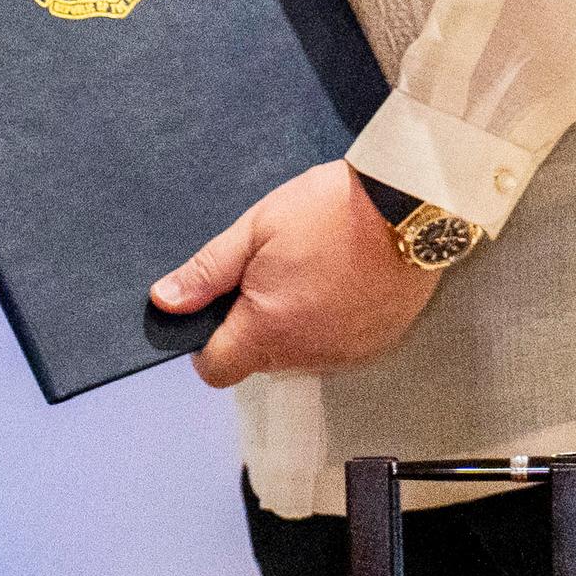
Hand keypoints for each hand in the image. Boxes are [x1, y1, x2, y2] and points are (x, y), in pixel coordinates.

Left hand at [150, 160, 439, 388]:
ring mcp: (347, 353)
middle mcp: (309, 354)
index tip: (215, 307)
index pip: (217, 370)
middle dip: (251, 324)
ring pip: (298, 354)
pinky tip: (338, 281)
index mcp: (269, 328)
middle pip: (258, 360)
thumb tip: (165, 302)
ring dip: (291, 324)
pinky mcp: (377, 344)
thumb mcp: (256, 228)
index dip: (205, 344)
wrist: (410, 206)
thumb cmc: (330, 210)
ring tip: (308, 270)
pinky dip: (328, 323)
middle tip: (267, 270)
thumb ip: (208, 272)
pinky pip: (335, 346)